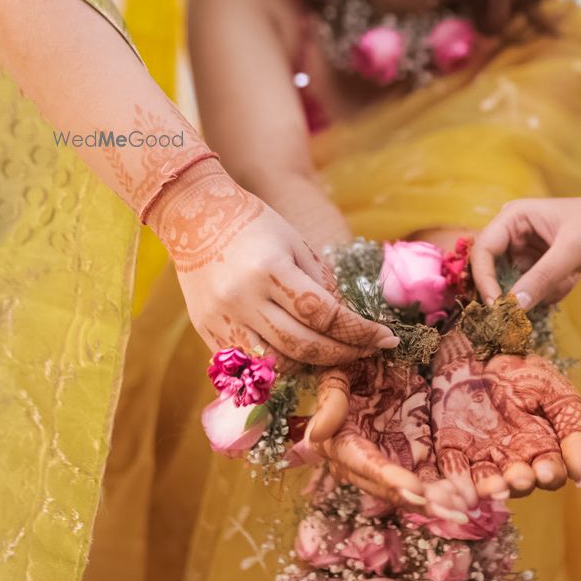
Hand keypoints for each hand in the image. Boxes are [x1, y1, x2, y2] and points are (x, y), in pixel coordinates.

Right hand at [148, 159, 396, 366]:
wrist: (195, 216)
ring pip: (276, 364)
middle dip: (343, 353)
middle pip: (303, 345)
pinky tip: (299, 356)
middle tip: (367, 351)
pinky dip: (279, 364)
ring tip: (334, 354)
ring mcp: (222, 318)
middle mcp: (243, 298)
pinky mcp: (207, 331)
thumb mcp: (295, 243)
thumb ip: (319, 283)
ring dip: (312, 365)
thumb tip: (346, 322)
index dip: (359, 331)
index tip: (385, 338)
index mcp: (270, 269)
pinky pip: (249, 362)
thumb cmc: (255, 224)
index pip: (323, 313)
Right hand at [299, 356, 469, 515]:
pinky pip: (425, 481)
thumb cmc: (353, 361)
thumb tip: (316, 435)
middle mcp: (361, 462)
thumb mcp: (339, 372)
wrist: (376, 357)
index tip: (413, 487)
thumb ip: (331, 401)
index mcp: (340, 441)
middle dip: (418, 501)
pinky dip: (442, 492)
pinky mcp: (408, 458)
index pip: (364, 464)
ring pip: (408, 492)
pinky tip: (464, 501)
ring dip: (434, 504)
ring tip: (461, 510)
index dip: (387, 477)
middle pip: (388, 488)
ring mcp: (387, 462)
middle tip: (449, 510)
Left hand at [430, 331, 580, 501]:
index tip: (546, 471)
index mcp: (542, 448)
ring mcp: (483, 454)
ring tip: (493, 486)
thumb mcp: (556, 393)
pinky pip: (455, 470)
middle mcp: (514, 458)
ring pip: (488, 481)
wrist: (483, 347)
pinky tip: (462, 489)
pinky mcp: (453, 447)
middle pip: (519, 482)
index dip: (549, 474)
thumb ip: (572, 430)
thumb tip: (580, 475)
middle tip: (518, 476)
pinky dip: (458, 482)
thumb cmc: (525, 371)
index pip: (550, 472)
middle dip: (519, 482)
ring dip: (491, 488)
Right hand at [471, 188, 580, 308]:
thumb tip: (513, 307)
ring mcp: (530, 252)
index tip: (496, 307)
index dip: (484, 280)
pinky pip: (535, 291)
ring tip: (569, 277)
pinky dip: (553, 292)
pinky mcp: (545, 267)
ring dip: (541, 292)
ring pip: (516, 287)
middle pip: (494, 272)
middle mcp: (516, 235)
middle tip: (531, 306)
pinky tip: (574, 278)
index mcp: (514, 218)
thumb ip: (542, 277)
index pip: (483, 251)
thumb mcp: (573, 249)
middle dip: (514, 291)